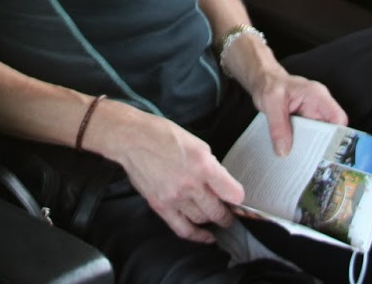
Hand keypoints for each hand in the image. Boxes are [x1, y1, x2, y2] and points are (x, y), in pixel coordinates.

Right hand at [90, 102, 244, 242]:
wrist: (132, 139)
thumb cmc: (162, 135)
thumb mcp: (196, 142)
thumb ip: (211, 164)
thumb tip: (219, 181)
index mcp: (203, 165)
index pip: (233, 193)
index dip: (238, 198)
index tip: (237, 199)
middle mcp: (191, 184)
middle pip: (218, 211)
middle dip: (227, 214)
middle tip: (229, 213)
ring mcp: (175, 197)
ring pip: (202, 219)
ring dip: (210, 219)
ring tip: (214, 216)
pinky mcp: (161, 206)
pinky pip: (183, 229)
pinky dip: (198, 236)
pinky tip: (207, 237)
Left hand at [246, 68, 347, 156]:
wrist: (263, 82)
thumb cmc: (269, 84)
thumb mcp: (271, 101)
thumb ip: (278, 125)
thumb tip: (283, 150)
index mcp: (317, 95)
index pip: (338, 117)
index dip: (337, 135)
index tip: (329, 151)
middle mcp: (318, 107)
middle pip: (330, 131)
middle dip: (322, 147)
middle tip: (312, 164)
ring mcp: (312, 116)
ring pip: (318, 138)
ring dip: (310, 149)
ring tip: (300, 163)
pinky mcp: (304, 124)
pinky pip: (307, 138)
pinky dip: (301, 147)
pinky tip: (292, 156)